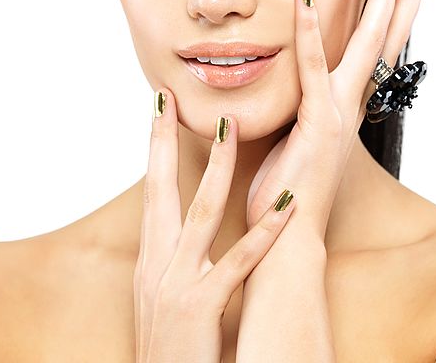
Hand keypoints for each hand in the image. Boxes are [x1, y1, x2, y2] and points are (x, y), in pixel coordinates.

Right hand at [134, 90, 296, 361]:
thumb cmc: (168, 347)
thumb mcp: (157, 295)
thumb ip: (169, 258)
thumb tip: (177, 226)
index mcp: (149, 258)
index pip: (151, 190)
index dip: (151, 147)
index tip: (158, 110)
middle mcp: (157, 262)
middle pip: (160, 188)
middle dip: (163, 140)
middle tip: (171, 97)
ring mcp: (177, 282)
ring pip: (201, 212)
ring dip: (217, 166)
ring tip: (231, 126)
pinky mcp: (201, 305)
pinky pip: (238, 261)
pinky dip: (264, 232)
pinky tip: (286, 205)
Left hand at [246, 0, 434, 236]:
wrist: (287, 236)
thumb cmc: (289, 189)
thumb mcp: (298, 137)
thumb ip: (302, 108)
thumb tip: (295, 86)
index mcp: (346, 103)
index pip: (379, 44)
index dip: (395, 6)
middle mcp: (351, 102)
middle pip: (388, 34)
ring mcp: (338, 111)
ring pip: (367, 43)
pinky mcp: (316, 123)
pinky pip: (312, 68)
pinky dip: (311, 31)